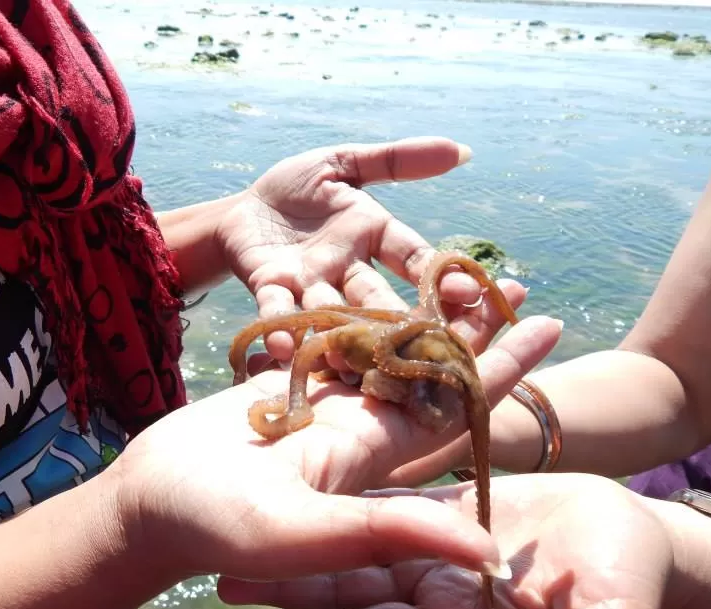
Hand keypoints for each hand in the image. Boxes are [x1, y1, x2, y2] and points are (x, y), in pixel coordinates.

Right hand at [112, 315, 558, 585]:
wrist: (151, 505)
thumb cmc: (214, 526)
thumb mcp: (303, 534)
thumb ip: (389, 534)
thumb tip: (487, 555)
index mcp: (370, 460)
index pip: (454, 410)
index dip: (502, 371)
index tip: (547, 325)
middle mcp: (355, 433)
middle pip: (430, 375)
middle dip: (477, 334)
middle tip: (516, 283)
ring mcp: (318, 409)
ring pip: (383, 353)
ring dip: (422, 313)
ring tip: (457, 270)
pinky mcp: (282, 389)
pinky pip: (330, 344)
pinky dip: (357, 313)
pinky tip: (379, 280)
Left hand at [216, 474, 673, 608]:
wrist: (634, 529)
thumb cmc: (628, 575)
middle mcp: (436, 594)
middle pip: (349, 596)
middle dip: (289, 592)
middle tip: (222, 584)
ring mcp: (432, 557)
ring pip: (354, 553)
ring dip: (302, 550)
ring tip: (242, 546)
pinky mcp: (438, 517)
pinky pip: (378, 513)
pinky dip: (340, 509)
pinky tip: (300, 495)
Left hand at [217, 137, 526, 360]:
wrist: (242, 210)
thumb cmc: (296, 188)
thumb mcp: (343, 164)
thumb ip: (395, 160)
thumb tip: (460, 151)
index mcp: (371, 236)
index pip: (413, 257)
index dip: (438, 275)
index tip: (468, 292)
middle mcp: (346, 268)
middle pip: (377, 297)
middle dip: (396, 319)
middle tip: (421, 345)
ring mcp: (308, 283)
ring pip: (332, 311)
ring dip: (342, 333)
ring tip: (351, 355)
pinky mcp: (269, 288)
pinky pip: (277, 311)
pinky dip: (281, 327)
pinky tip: (285, 346)